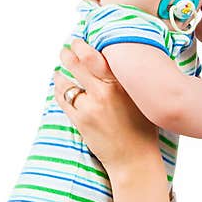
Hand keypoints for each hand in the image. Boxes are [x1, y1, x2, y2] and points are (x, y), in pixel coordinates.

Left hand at [54, 38, 159, 173]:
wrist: (135, 159)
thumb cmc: (142, 130)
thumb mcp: (141, 100)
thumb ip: (129, 81)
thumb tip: (118, 64)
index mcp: (122, 83)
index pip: (97, 55)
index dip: (83, 46)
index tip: (79, 42)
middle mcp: (106, 91)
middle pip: (78, 63)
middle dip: (68, 53)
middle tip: (65, 49)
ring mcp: (91, 106)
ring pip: (67, 81)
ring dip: (61, 73)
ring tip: (60, 70)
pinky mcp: (81, 120)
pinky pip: (63, 99)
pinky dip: (59, 90)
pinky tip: (60, 86)